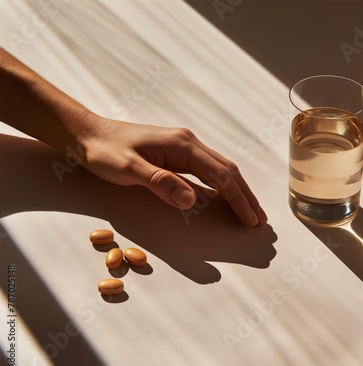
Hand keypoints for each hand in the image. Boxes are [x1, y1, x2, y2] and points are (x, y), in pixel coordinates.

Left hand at [78, 115, 266, 226]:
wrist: (88, 134)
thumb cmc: (104, 152)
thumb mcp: (127, 169)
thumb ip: (160, 183)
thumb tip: (191, 200)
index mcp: (182, 145)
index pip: (220, 176)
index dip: (238, 199)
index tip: (250, 219)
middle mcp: (189, 143)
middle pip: (228, 170)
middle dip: (246, 195)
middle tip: (260, 219)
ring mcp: (185, 146)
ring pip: (221, 168)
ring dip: (238, 190)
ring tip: (251, 210)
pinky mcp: (178, 151)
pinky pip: (209, 169)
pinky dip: (223, 184)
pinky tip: (226, 194)